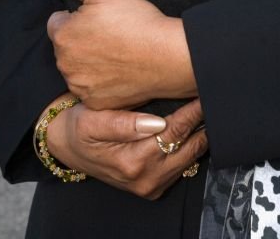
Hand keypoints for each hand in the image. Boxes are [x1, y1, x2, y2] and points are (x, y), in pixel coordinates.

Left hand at [38, 0, 196, 108]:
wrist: (168, 56)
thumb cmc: (136, 20)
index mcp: (62, 34)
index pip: (59, 21)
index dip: (79, 17)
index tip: (101, 17)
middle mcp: (64, 64)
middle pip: (67, 46)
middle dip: (82, 38)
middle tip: (112, 31)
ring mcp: (80, 86)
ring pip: (78, 67)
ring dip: (90, 60)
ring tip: (119, 49)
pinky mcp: (96, 103)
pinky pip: (92, 89)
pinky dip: (103, 81)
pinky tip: (121, 69)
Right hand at [45, 92, 207, 198]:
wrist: (67, 147)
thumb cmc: (78, 128)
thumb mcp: (92, 120)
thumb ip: (124, 123)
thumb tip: (157, 122)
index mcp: (132, 161)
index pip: (174, 132)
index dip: (193, 111)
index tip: (204, 91)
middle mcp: (145, 178)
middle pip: (190, 147)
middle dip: (203, 122)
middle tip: (213, 96)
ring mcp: (151, 186)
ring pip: (191, 158)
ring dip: (200, 134)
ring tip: (206, 109)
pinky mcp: (153, 187)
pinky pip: (183, 166)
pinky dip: (191, 146)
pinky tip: (193, 127)